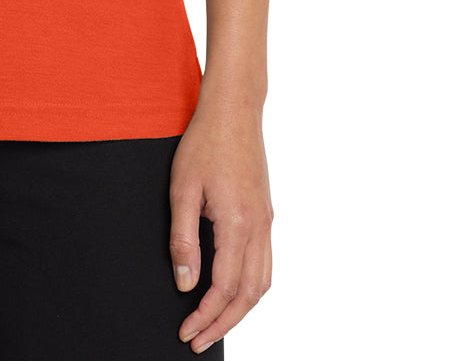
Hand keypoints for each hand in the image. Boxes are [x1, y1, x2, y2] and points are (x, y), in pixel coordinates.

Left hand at [168, 96, 273, 352]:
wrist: (234, 110)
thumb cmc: (204, 143)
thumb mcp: (182, 188)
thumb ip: (183, 239)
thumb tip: (185, 284)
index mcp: (238, 223)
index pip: (224, 287)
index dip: (205, 315)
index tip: (186, 331)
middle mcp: (259, 227)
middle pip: (249, 294)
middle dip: (223, 323)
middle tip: (198, 341)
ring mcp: (267, 221)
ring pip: (263, 283)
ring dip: (240, 310)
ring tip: (215, 325)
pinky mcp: (266, 214)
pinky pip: (266, 263)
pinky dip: (252, 288)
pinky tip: (235, 292)